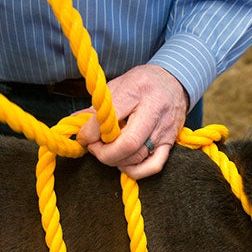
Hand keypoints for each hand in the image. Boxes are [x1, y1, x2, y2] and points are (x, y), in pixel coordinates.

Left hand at [76, 64, 188, 179]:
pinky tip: (124, 163)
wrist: (175, 81)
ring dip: (116, 161)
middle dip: (104, 153)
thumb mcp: (118, 84)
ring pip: (137, 157)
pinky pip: (153, 166)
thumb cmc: (143, 82)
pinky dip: (135, 171)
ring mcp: (164, 129)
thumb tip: (75, 123)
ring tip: (107, 152)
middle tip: (94, 148)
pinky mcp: (170, 142)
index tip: (83, 137)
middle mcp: (153, 110)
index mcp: (136, 91)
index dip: (91, 133)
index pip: (110, 118)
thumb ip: (98, 105)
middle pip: (127, 144)